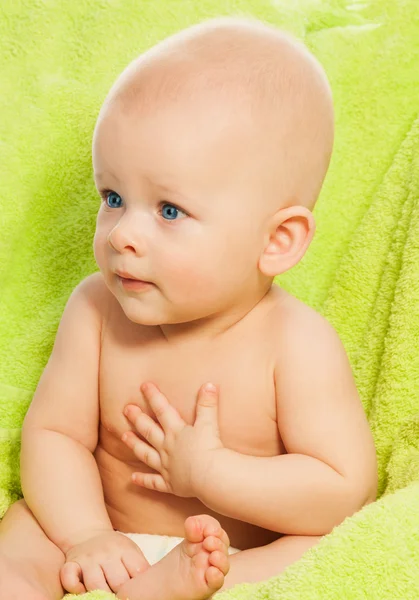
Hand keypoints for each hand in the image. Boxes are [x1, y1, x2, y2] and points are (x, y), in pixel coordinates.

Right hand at [60, 530, 149, 593]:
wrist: (88, 534)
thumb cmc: (115, 551)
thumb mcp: (131, 552)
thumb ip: (139, 568)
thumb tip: (152, 589)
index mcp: (125, 549)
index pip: (138, 571)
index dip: (140, 586)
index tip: (139, 593)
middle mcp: (106, 552)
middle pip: (118, 581)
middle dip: (122, 594)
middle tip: (123, 598)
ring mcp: (88, 558)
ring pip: (95, 584)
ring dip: (101, 595)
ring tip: (107, 599)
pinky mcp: (71, 564)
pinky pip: (68, 577)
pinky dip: (74, 586)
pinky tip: (81, 591)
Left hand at [121, 381, 224, 497]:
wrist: (209, 476)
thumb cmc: (209, 448)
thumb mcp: (209, 423)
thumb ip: (207, 404)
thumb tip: (209, 384)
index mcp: (176, 431)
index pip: (163, 409)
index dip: (153, 396)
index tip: (144, 385)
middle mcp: (167, 447)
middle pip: (149, 430)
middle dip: (137, 419)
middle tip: (126, 409)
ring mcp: (166, 466)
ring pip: (146, 454)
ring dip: (135, 445)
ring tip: (124, 437)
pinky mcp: (170, 484)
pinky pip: (154, 482)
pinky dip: (143, 480)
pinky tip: (133, 479)